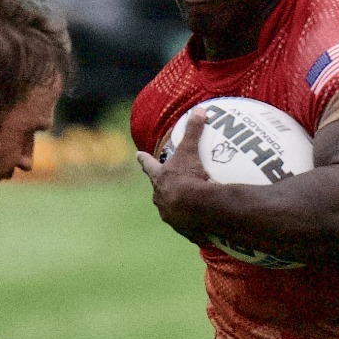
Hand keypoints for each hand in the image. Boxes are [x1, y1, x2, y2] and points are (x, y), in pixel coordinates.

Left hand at [135, 107, 214, 239]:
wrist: (198, 208)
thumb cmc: (190, 177)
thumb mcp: (191, 151)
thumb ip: (194, 130)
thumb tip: (199, 109)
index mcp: (160, 179)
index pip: (149, 166)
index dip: (144, 159)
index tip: (137, 154)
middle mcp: (161, 198)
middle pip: (158, 190)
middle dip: (160, 187)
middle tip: (165, 184)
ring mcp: (170, 215)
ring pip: (170, 209)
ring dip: (175, 207)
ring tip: (185, 206)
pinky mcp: (183, 229)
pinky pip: (188, 226)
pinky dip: (193, 225)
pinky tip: (201, 227)